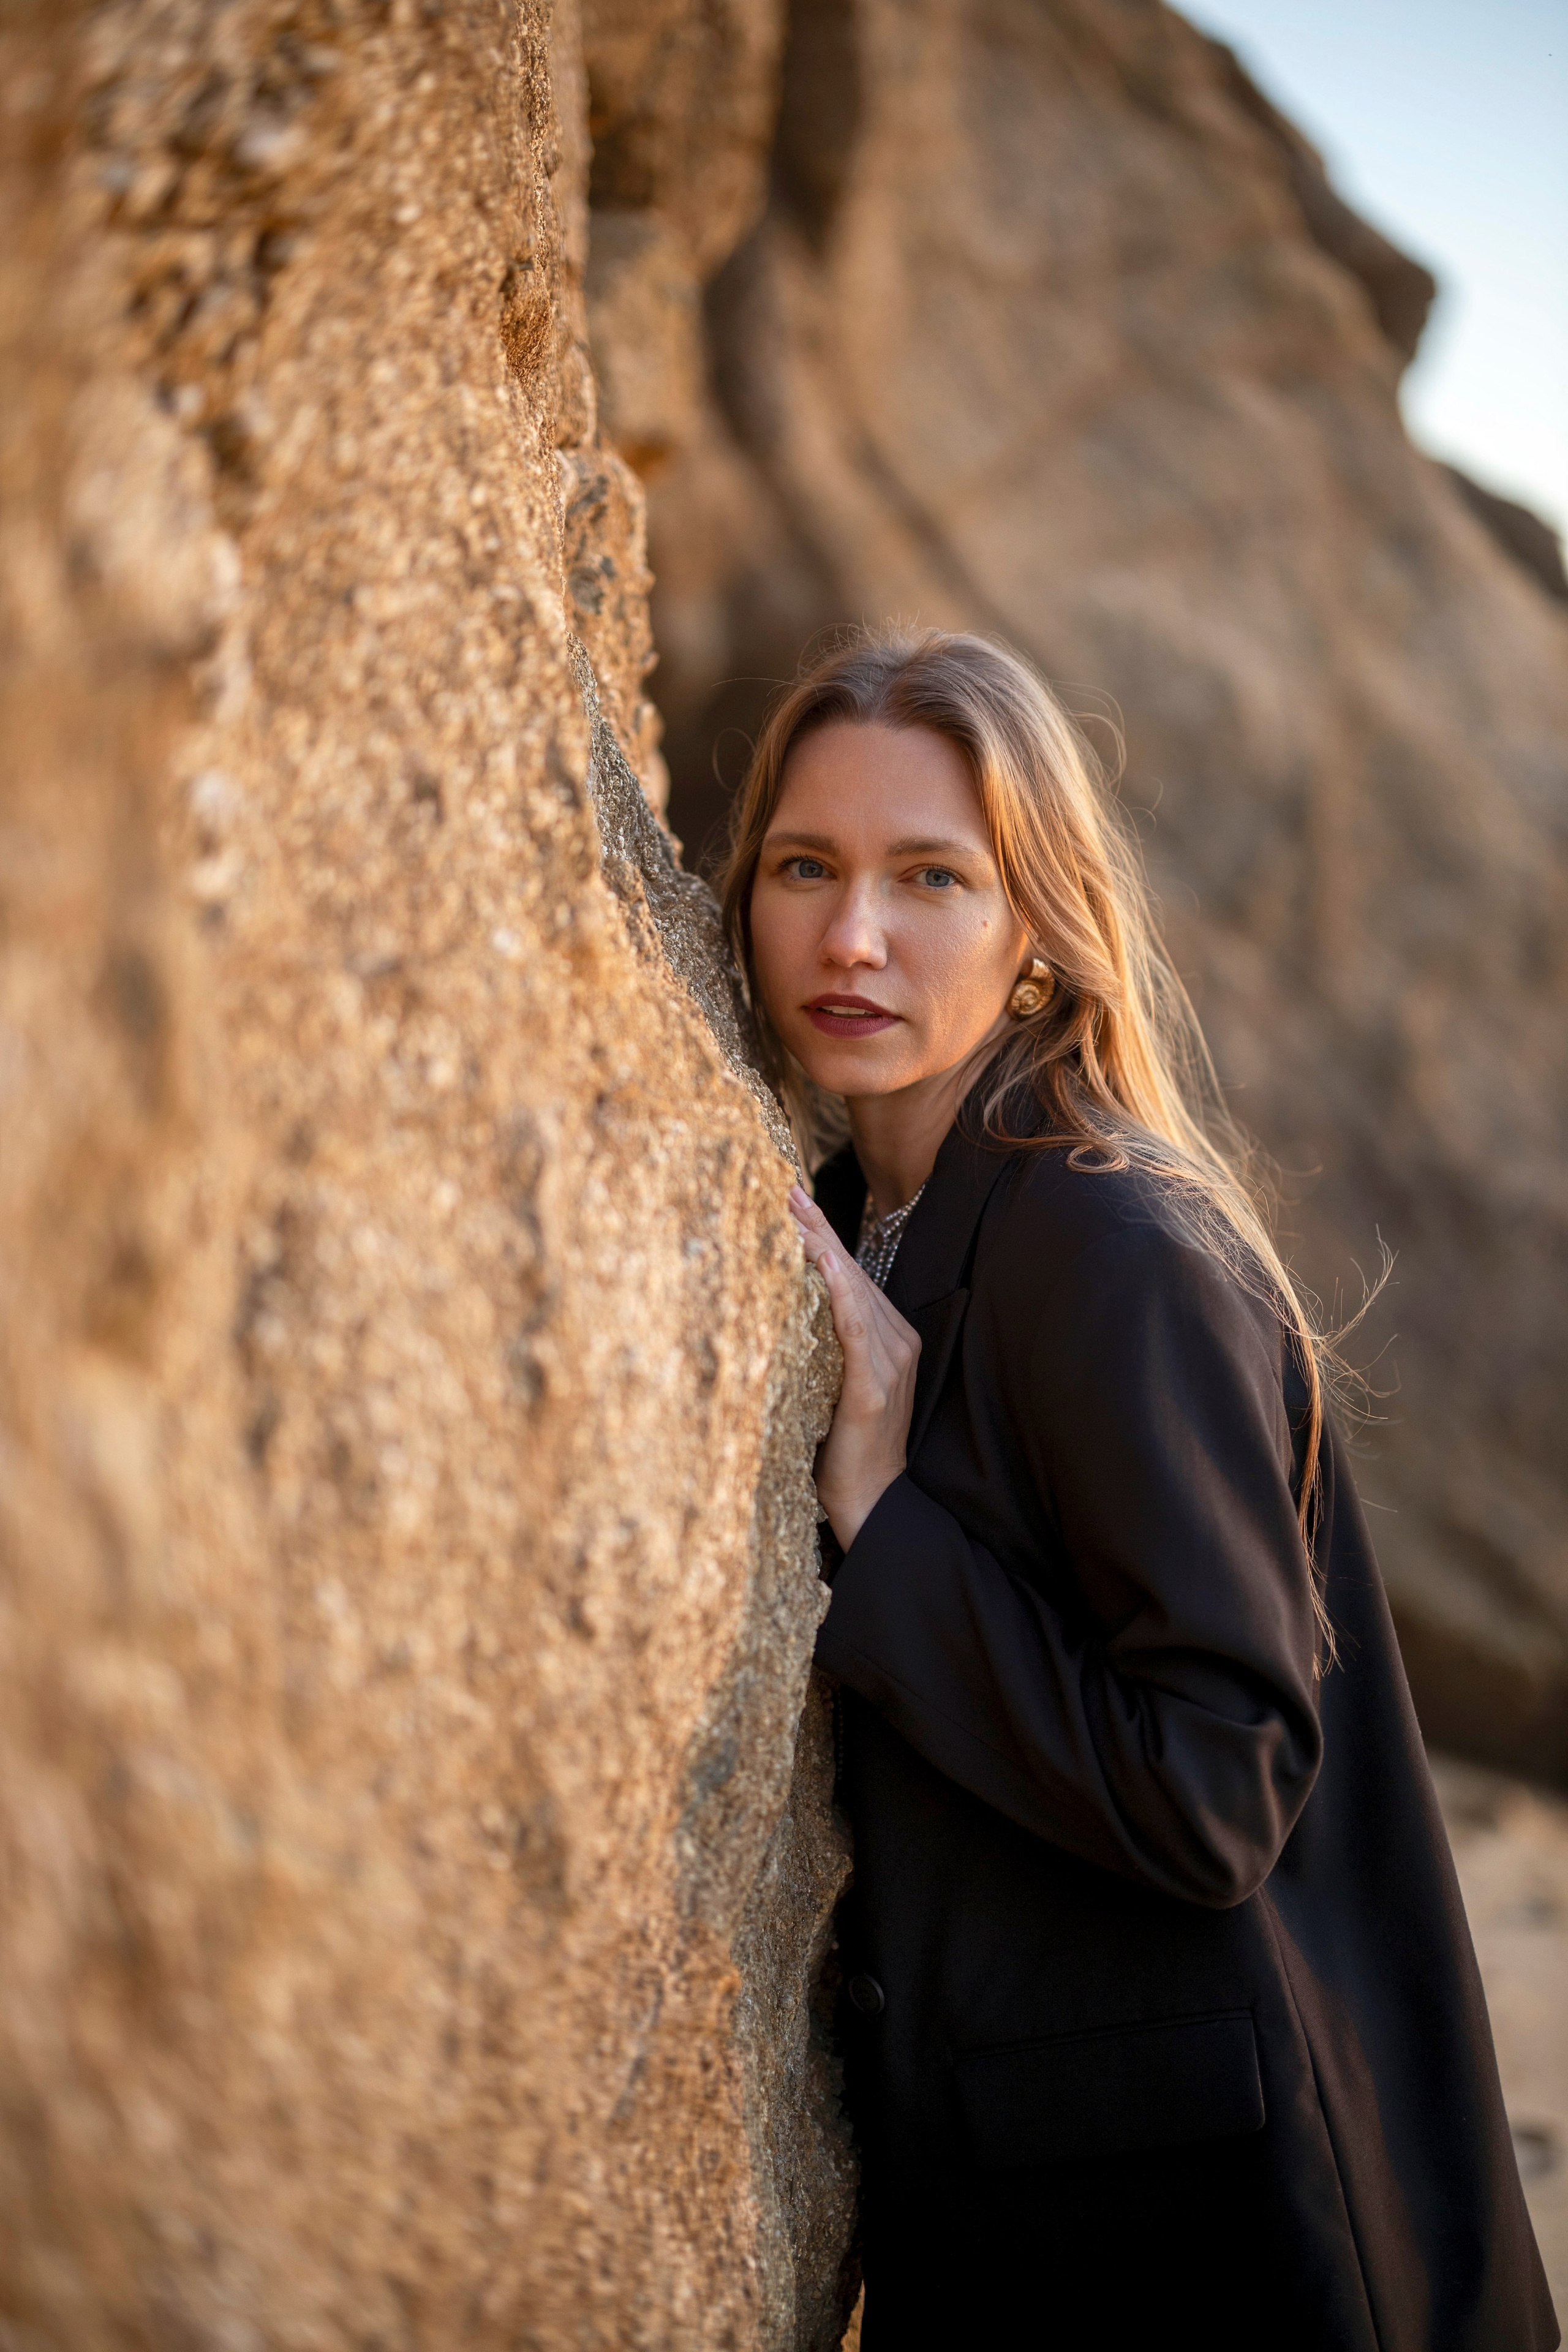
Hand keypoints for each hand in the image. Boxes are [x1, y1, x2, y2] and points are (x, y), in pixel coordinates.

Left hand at [790, 1185, 921, 1549]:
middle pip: (853, 1274)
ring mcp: (889, 1363)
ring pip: (853, 1291)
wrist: (870, 1502)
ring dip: (821, 1250)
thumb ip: (826, 1347)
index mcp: (891, 1341)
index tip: (795, 1201)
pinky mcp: (872, 1387)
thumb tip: (782, 1311)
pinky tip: (819, 1264)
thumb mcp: (833, 1387)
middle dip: (819, 1230)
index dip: (826, 1238)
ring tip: (793, 1215)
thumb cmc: (844, 1449)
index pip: (854, 1277)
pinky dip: (837, 1291)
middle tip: (787, 1190)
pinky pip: (854, 1327)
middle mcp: (897, 1343)